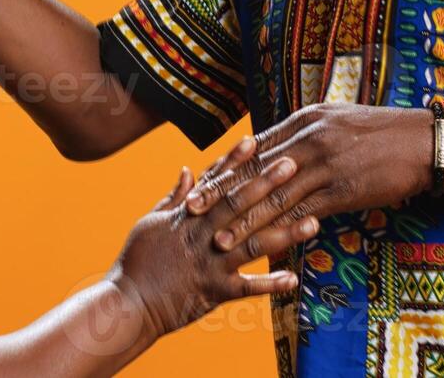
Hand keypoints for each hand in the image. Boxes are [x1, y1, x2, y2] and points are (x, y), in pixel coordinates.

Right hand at [108, 137, 317, 342]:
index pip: (214, 182)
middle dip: (267, 184)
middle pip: (238, 205)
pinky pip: (247, 288)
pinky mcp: (215, 292)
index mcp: (186, 216)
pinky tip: (295, 278)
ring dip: (284, 233)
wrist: (129, 303)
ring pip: (252, 244)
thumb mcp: (151, 222)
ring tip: (313, 222)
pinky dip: (270, 283)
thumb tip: (187, 170)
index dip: (234, 161)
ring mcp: (210, 263)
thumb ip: (173, 197)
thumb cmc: (137, 261)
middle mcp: (202, 235)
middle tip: (293, 166)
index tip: (255, 141)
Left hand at [183, 103, 431, 254]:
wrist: (425, 142)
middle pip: (254, 171)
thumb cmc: (382, 131)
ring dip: (244, 223)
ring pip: (274, 198)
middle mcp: (308, 139)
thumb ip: (304, 133)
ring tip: (220, 241)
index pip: (253, 148)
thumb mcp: (336, 121)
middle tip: (191, 212)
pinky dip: (281, 233)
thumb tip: (276, 148)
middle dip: (221, 194)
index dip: (224, 168)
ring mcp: (324, 165)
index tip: (198, 183)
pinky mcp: (343, 190)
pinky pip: (305, 214)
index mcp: (303, 120)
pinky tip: (265, 248)